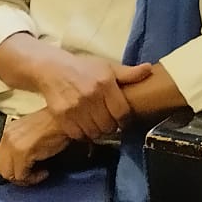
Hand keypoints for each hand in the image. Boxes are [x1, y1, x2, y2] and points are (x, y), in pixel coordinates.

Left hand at [0, 109, 71, 185]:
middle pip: (2, 167)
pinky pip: (21, 176)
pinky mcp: (22, 154)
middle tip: (31, 175)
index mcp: (9, 131)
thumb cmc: (56, 124)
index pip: (1, 157)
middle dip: (16, 175)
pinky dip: (33, 178)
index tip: (28, 169)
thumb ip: (23, 144)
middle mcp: (7, 138)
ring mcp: (13, 146)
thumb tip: (24, 162)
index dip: (14, 167)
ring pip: (9, 174)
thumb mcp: (33, 133)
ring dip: (24, 179)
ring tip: (38, 173)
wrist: (65, 118)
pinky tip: (44, 172)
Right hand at [32, 47, 153, 141]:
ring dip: (97, 131)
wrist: (52, 68)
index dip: (125, 120)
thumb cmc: (84, 68)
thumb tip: (149, 69)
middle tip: (108, 121)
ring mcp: (75, 107)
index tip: (122, 120)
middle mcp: (91, 96)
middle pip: (109, 126)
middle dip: (111, 126)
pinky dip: (82, 133)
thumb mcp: (107, 67)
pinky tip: (83, 125)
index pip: (122, 113)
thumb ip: (128, 73)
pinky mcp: (62, 116)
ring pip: (94, 132)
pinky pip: (78, 135)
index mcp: (105, 83)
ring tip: (96, 123)